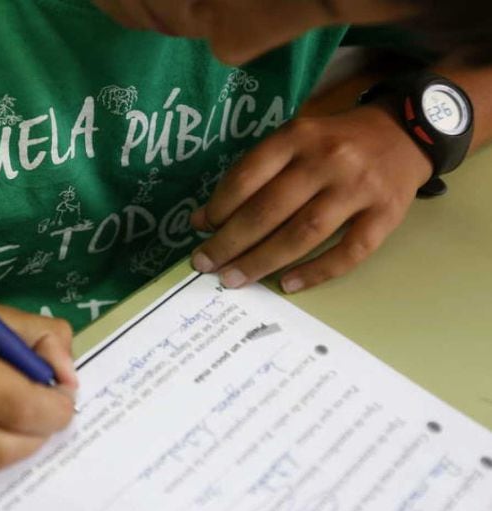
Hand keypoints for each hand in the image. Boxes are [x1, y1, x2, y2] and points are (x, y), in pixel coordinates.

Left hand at [190, 104, 432, 293]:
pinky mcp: (386, 215)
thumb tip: (205, 219)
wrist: (405, 132)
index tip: (200, 230)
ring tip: (234, 279)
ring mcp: (358, 188)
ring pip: (303, 233)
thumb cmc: (335, 142)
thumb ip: (253, 174)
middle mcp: (327, 160)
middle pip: (269, 209)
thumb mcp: (293, 141)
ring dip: (262, 260)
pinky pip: (348, 251)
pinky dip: (316, 271)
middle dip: (231, 242)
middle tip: (206, 264)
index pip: (247, 177)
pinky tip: (287, 284)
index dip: (219, 207)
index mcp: (297, 137)